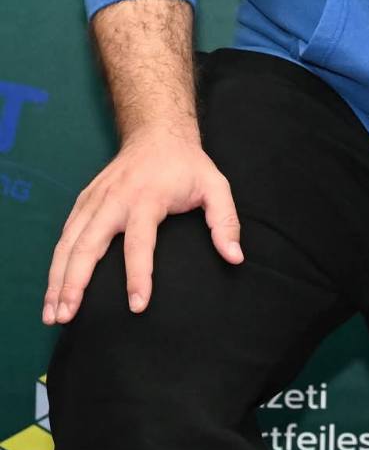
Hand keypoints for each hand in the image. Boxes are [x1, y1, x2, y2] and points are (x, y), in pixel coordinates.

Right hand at [43, 129, 242, 323]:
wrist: (157, 132)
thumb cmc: (188, 165)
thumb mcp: (216, 185)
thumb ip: (225, 221)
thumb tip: (235, 257)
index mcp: (148, 197)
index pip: (140, 243)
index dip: (139, 276)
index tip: (137, 306)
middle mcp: (115, 200)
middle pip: (89, 245)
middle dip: (75, 283)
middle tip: (67, 317)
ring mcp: (95, 200)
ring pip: (68, 243)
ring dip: (56, 280)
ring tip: (53, 315)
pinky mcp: (83, 201)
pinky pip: (65, 236)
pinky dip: (55, 264)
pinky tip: (52, 290)